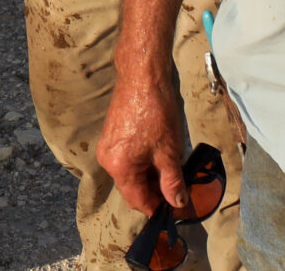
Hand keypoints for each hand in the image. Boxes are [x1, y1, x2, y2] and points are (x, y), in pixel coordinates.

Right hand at [95, 65, 189, 218]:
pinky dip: (142, 162)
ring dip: (149, 176)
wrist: (142, 76)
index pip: (138, 201)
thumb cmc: (156, 112)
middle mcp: (107, 160)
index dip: (158, 207)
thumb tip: (177, 203)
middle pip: (132, 188)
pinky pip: (126, 159)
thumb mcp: (169, 152)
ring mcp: (106, 147)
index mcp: (119, 167)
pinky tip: (158, 153)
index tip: (176, 205)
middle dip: (154, 191)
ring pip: (130, 173)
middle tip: (177, 187)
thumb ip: (172, 181)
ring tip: (170, 167)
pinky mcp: (110, 135)